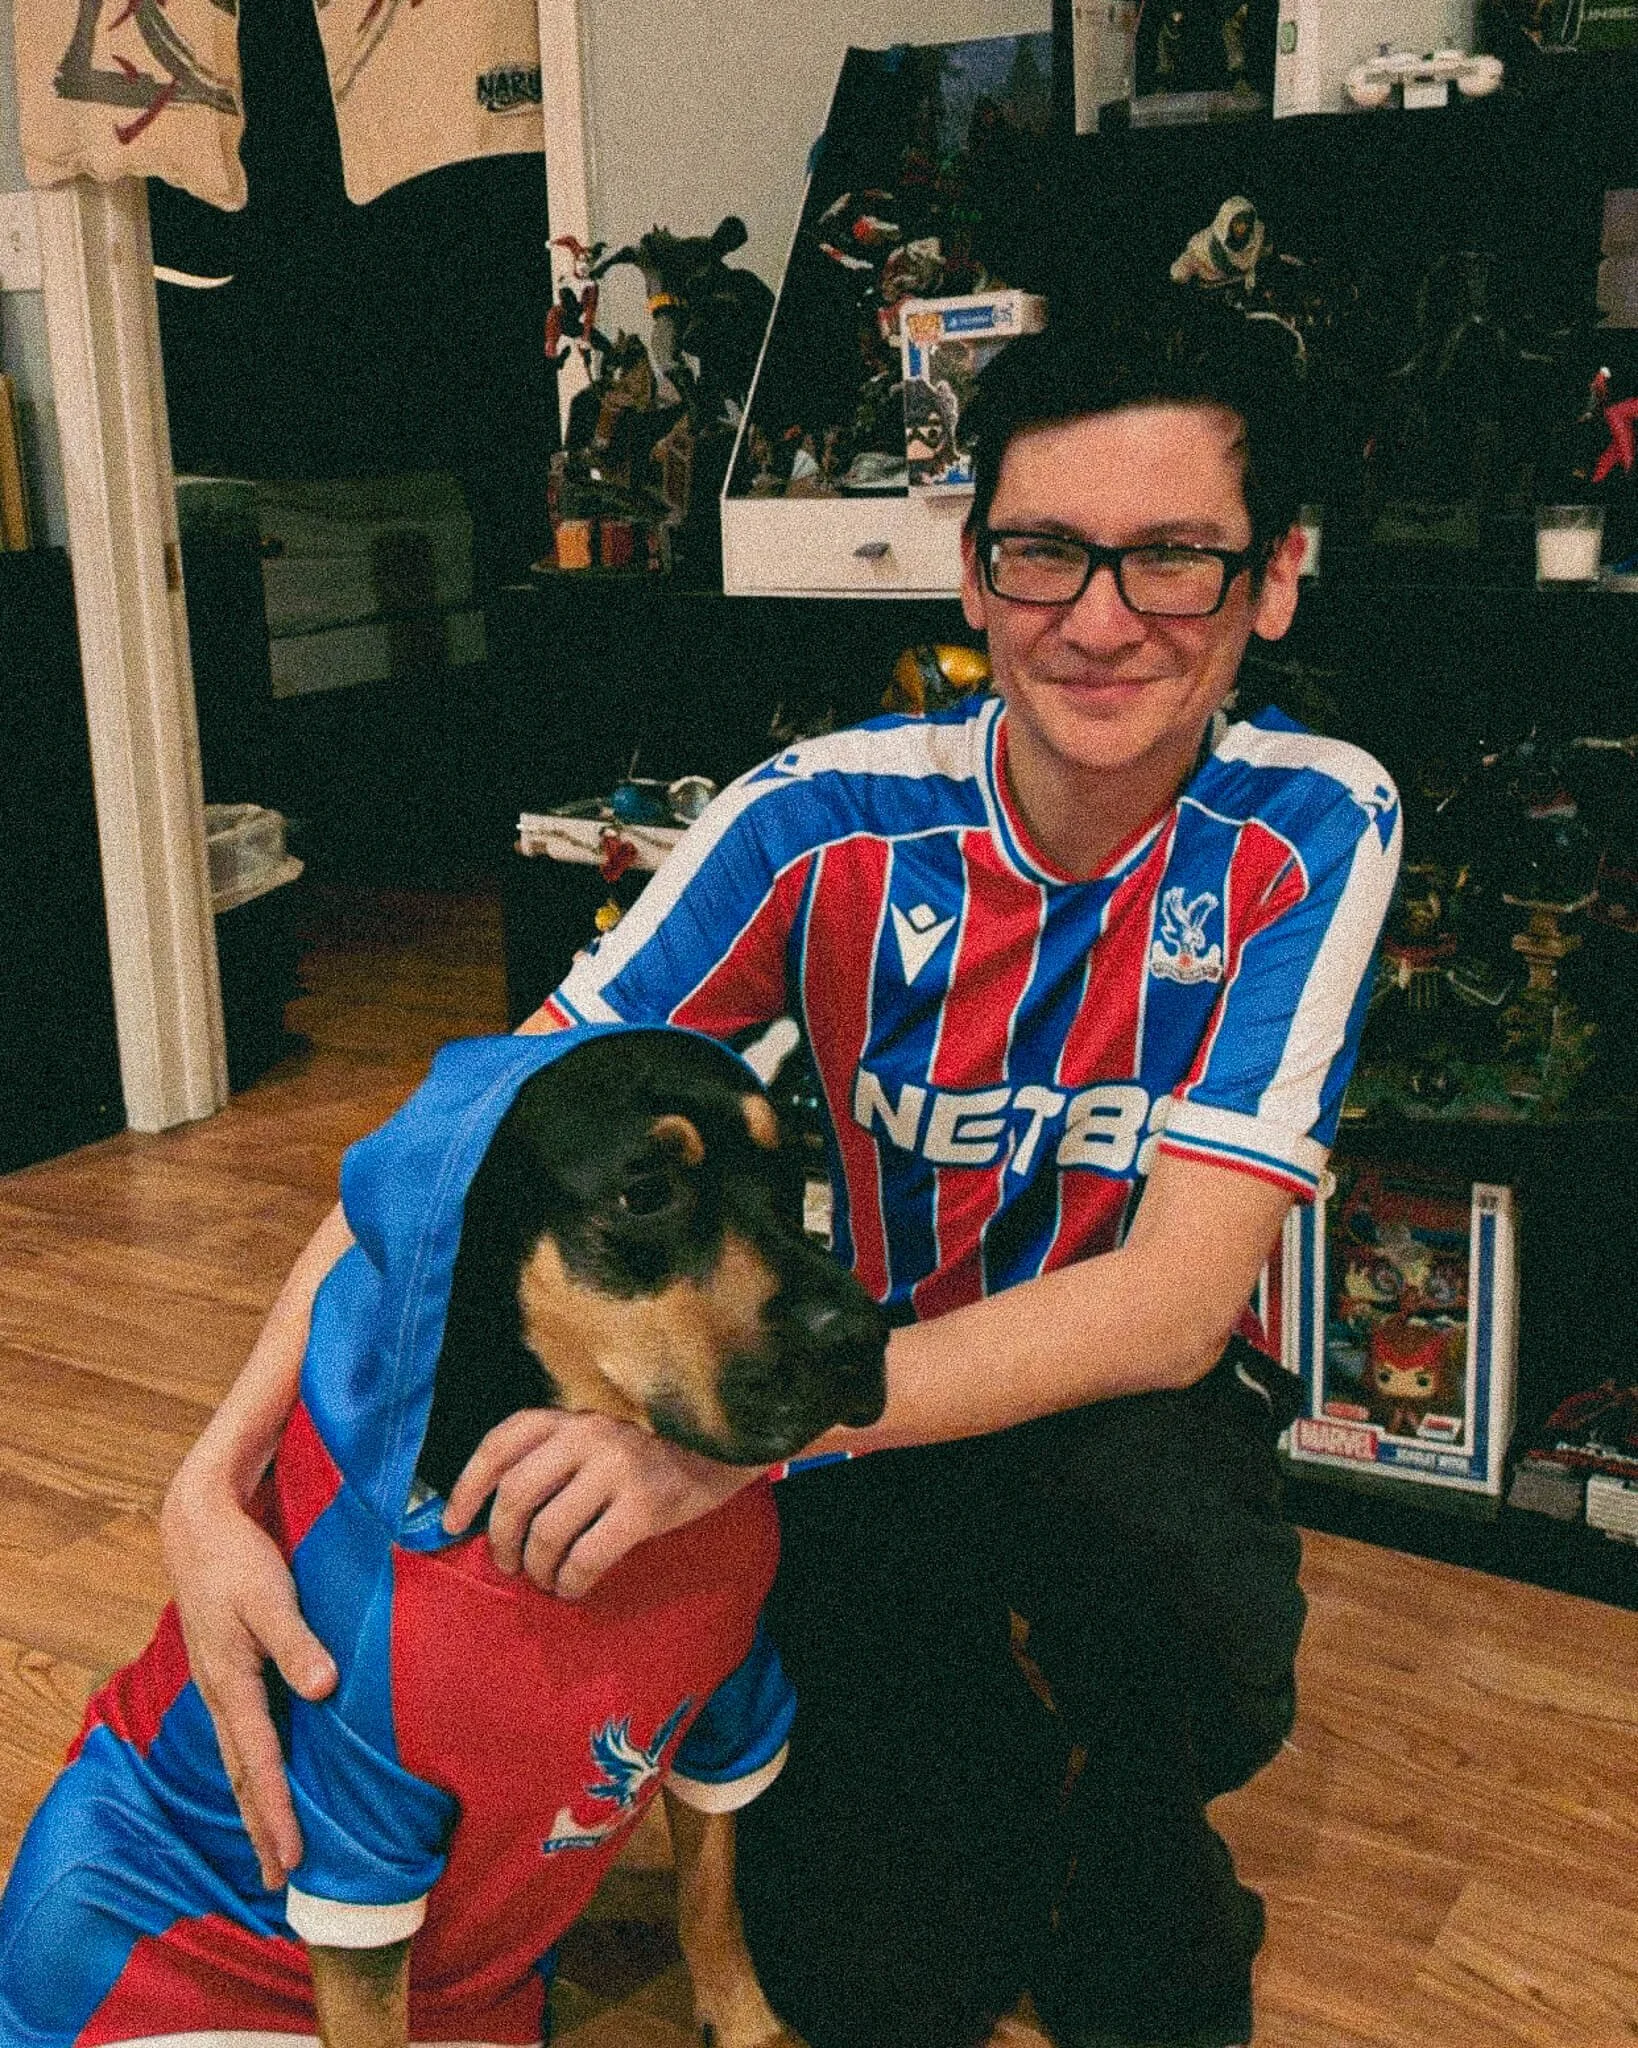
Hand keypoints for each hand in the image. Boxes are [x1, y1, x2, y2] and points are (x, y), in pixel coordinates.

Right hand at [160, 1468, 336, 1889]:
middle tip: (280, 1881)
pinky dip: (255, 1769)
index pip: (261, 1763)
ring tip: (272, 1847)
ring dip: (256, 1804)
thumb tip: (325, 1689)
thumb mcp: (270, 1596)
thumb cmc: (238, 1558)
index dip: (277, 1813)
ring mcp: (220, 1685)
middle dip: (262, 1827)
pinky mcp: (227, 1672)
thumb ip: (298, 1642)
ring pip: (240, 1758)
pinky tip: (265, 1778)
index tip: (292, 1859)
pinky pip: (242, 1735)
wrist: (198, 1525)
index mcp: (231, 1684)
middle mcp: (221, 1694)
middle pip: (244, 1774)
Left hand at [442, 1410, 755, 1598]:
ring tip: (546, 1580)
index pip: (499, 1445)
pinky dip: (572, 1582)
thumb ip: (558, 1453)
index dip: (467, 1487)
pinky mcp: (644, 1506)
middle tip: (507, 1564)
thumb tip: (500, 1512)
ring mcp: (616, 1469)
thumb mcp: (603, 1429)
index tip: (452, 1523)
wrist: (730, 1443)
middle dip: (500, 1540)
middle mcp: (588, 1434)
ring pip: (547, 1533)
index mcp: (571, 1414)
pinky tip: (575, 1589)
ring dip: (537, 1568)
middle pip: (515, 1495)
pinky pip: (588, 1557)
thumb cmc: (657, 1444)